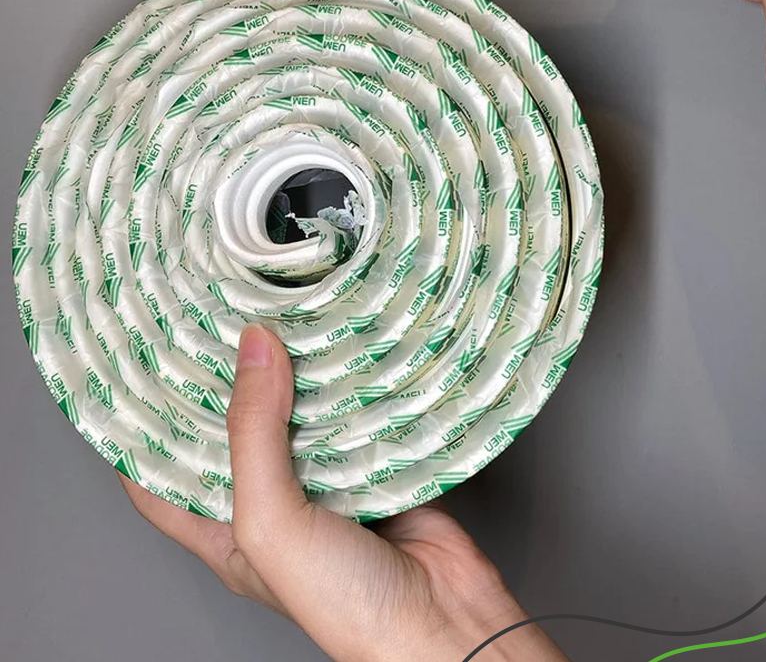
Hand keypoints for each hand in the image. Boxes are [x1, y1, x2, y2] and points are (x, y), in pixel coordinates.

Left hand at [121, 325, 565, 661]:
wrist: (443, 619)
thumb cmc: (346, 603)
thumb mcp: (272, 523)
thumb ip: (254, 435)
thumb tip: (252, 347)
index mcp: (230, 534)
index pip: (164, 483)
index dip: (146, 435)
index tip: (145, 377)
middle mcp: (274, 508)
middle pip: (237, 437)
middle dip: (227, 387)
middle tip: (221, 328)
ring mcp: (327, 488)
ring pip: (302, 420)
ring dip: (296, 377)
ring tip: (284, 323)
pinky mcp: (375, 471)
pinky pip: (357, 418)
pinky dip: (353, 387)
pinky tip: (347, 354)